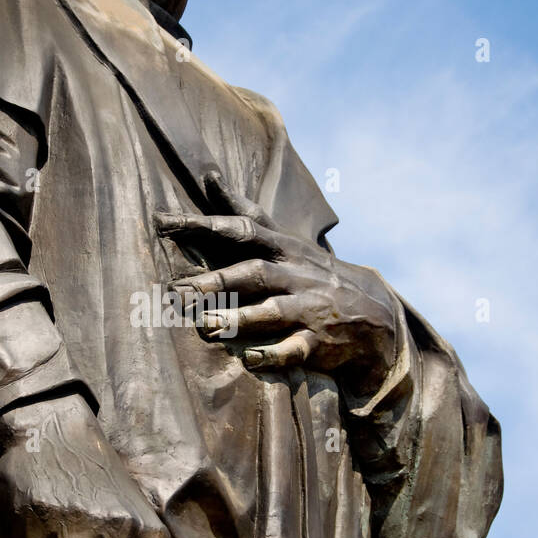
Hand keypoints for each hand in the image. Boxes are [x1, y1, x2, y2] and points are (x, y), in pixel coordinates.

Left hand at [156, 177, 396, 394]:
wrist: (374, 313)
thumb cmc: (312, 273)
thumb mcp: (285, 240)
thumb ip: (247, 213)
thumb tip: (211, 179)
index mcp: (283, 249)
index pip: (243, 229)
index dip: (203, 224)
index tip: (163, 222)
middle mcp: (294, 276)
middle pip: (255, 273)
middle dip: (218, 280)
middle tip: (180, 290)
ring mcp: (307, 309)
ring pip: (272, 312)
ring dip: (239, 318)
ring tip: (206, 326)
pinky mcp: (317, 342)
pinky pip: (295, 349)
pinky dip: (273, 354)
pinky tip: (250, 359)